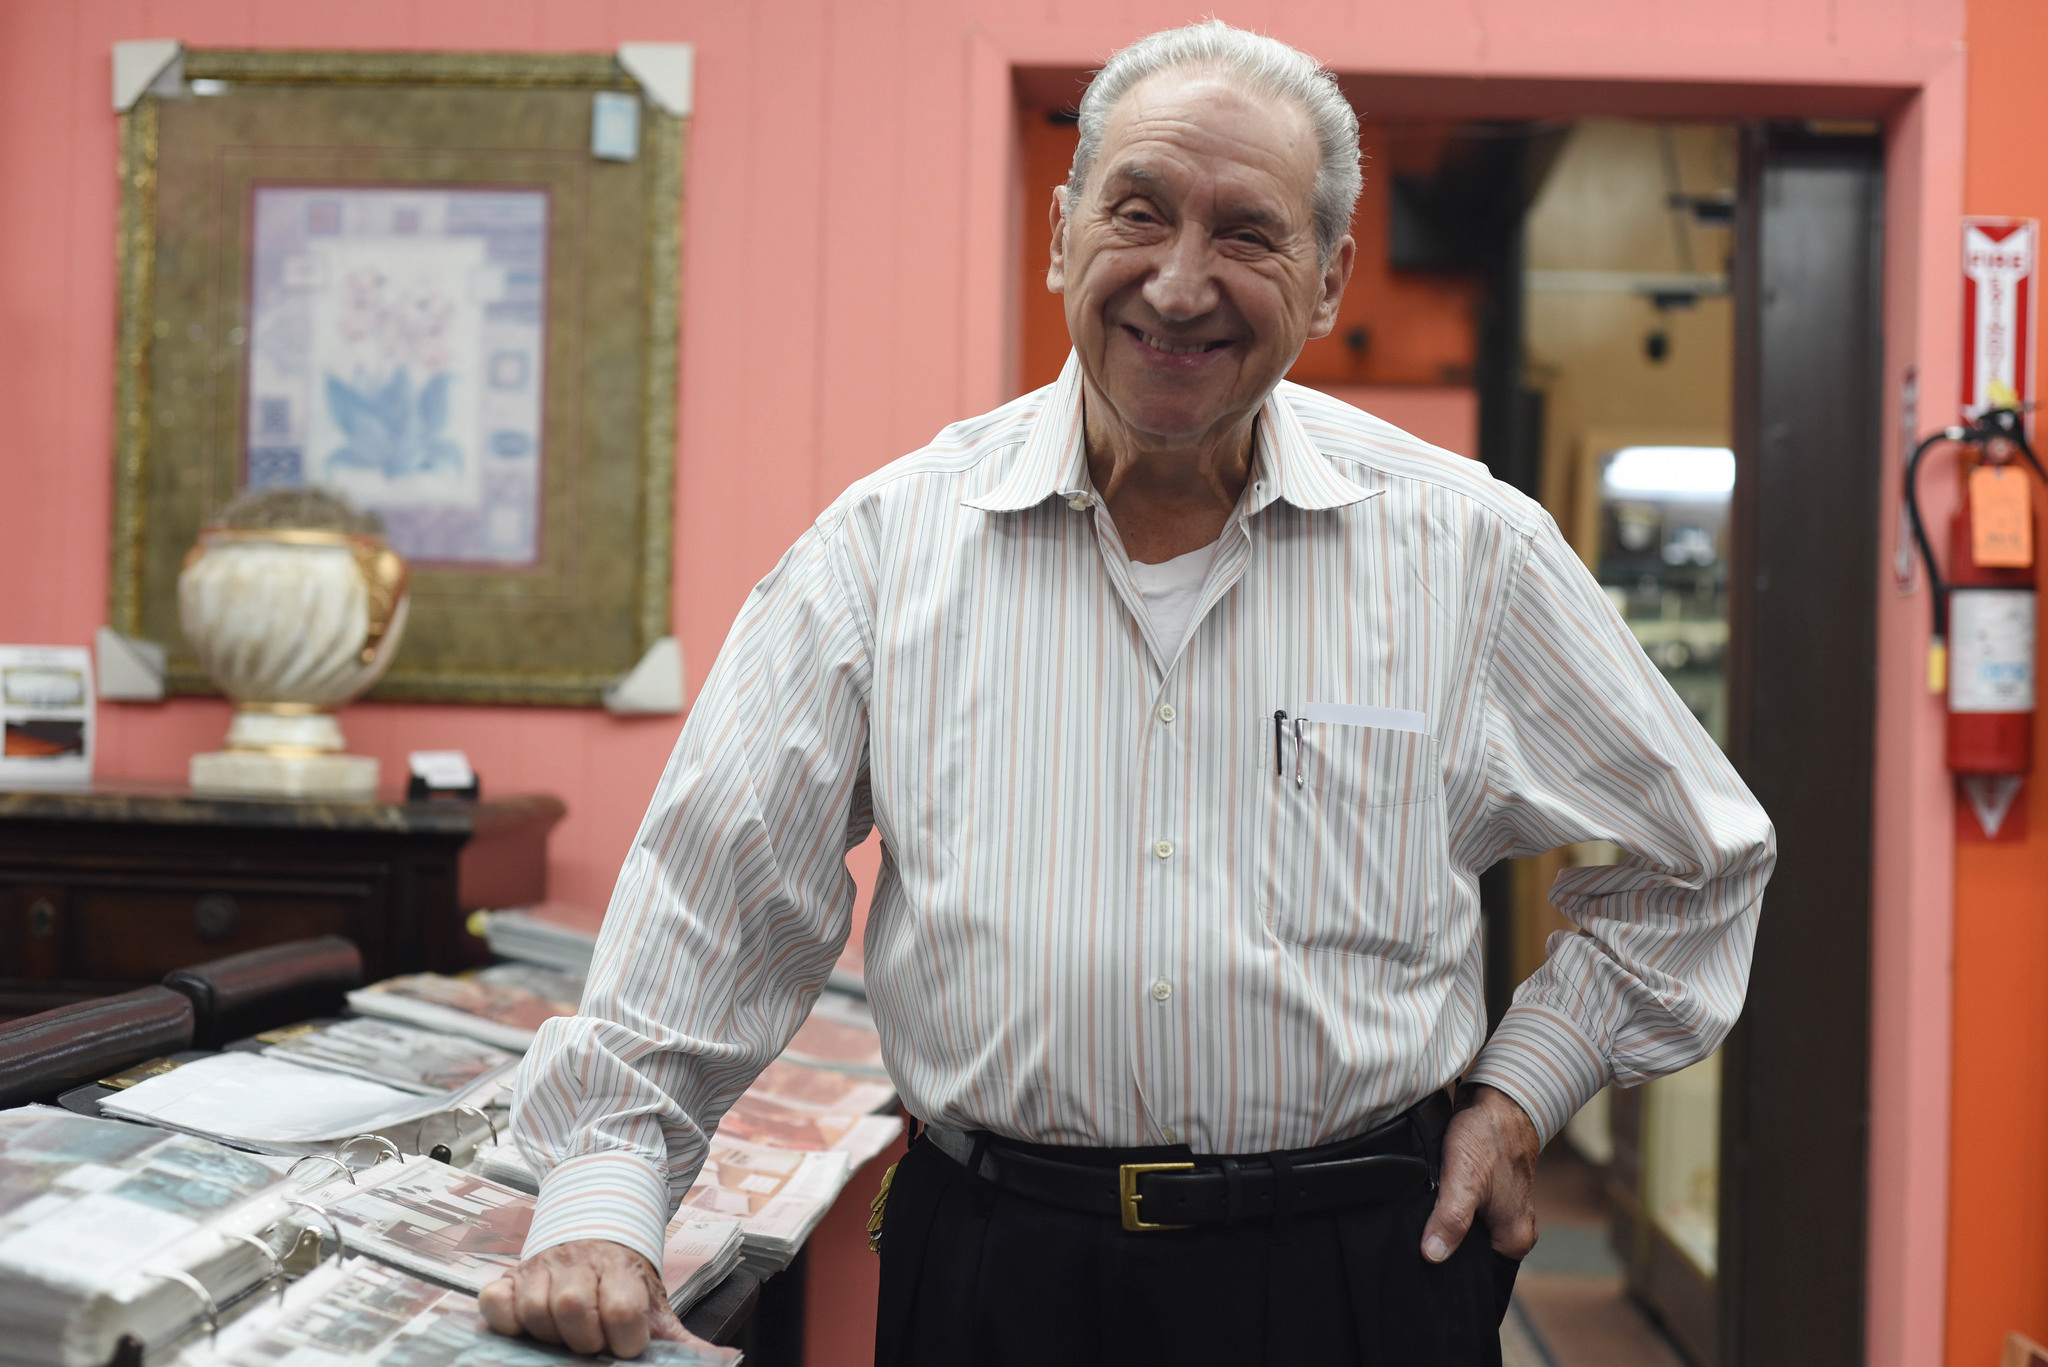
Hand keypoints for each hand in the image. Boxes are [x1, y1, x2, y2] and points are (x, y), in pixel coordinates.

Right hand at [479, 1238, 686, 1357]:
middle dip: (583, 1337)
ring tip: (563, 1335)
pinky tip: (524, 1326)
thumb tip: (720, 1363)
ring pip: (534, 1308)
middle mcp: (580, 1264)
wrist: (598, 1230)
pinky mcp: (511, 1277)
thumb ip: (680, 1339)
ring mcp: (543, 1268)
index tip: (626, 1345)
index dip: (624, 1337)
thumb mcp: (656, 1305)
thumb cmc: (626, 1280)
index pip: (620, 1308)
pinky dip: (505, 1318)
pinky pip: (495, 1300)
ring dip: (548, 1333)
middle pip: (572, 1307)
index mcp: (622, 1271)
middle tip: (592, 1342)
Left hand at [1420, 1084, 1539, 1262]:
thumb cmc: (1488, 1136)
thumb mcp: (1464, 1181)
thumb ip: (1450, 1220)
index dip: (1450, 1270)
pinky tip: (1432, 1200)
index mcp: (1514, 1239)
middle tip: (1419, 1234)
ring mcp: (1503, 1212)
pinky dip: (1449, 1208)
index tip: (1424, 1261)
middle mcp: (1513, 1230)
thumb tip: (1433, 1255)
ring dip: (1445, 1224)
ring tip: (1425, 1216)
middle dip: (1445, 1245)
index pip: (1478, 1274)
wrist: (1500, 1098)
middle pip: (1470, 1254)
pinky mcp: (1491, 1195)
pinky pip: (1466, 1213)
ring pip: (1465, 1232)